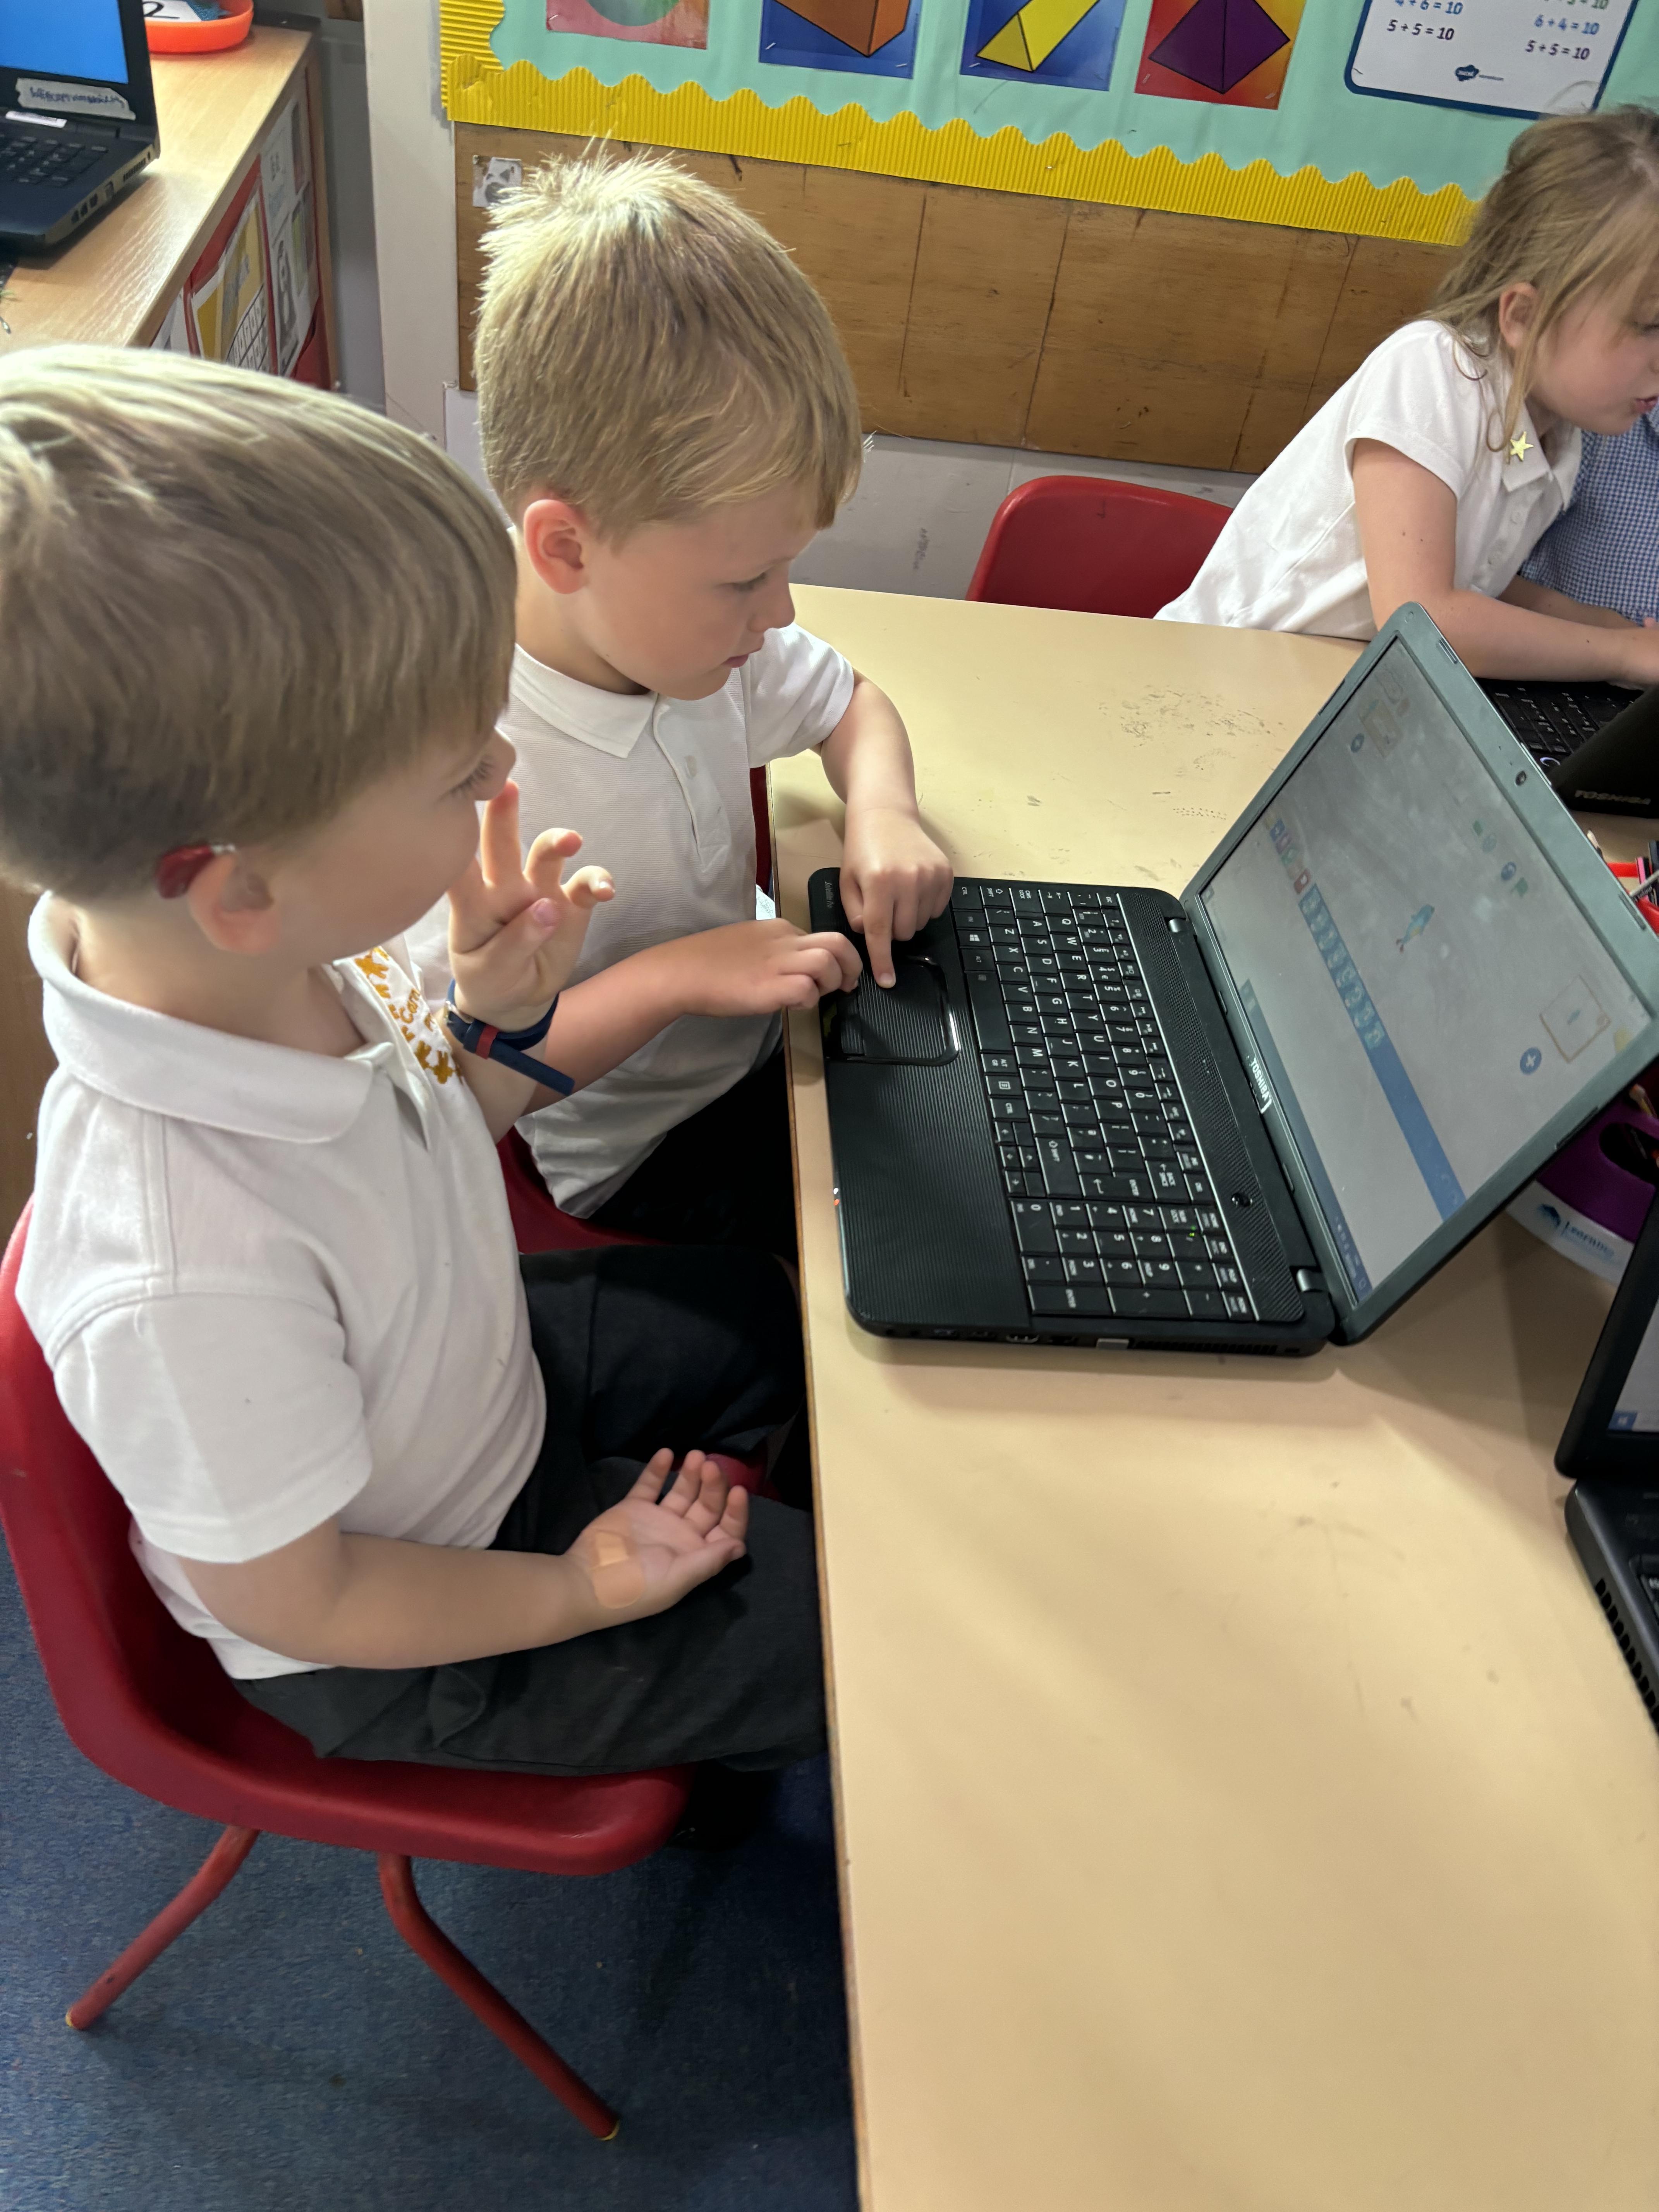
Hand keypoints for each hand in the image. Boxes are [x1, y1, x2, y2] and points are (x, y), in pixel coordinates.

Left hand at [447, 780, 613, 1031]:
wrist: (515, 1000)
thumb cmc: (489, 980)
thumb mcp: (493, 973)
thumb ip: (516, 942)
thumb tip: (548, 907)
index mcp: (473, 903)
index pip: (460, 869)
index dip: (455, 841)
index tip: (452, 811)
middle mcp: (504, 888)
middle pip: (502, 845)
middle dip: (504, 815)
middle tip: (508, 787)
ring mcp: (539, 892)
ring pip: (546, 855)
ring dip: (557, 841)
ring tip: (571, 841)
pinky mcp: (570, 905)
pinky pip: (586, 884)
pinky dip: (598, 880)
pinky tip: (607, 890)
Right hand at [569, 1450, 748, 1623]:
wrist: (585, 1583)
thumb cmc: (635, 1588)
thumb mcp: (676, 1579)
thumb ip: (708, 1561)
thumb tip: (740, 1546)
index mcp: (696, 1555)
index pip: (726, 1530)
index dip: (735, 1512)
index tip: (737, 1491)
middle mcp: (681, 1536)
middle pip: (707, 1506)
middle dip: (713, 1485)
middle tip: (710, 1465)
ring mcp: (657, 1520)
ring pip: (683, 1492)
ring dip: (691, 1474)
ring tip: (695, 1455)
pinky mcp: (633, 1508)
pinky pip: (650, 1485)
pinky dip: (658, 1469)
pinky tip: (666, 1453)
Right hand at [669, 917, 861, 1016]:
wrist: (680, 971)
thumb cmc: (707, 962)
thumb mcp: (747, 944)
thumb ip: (773, 951)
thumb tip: (791, 968)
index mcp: (778, 928)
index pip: (821, 937)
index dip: (834, 959)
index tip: (831, 977)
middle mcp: (783, 940)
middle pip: (837, 942)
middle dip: (851, 966)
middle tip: (846, 986)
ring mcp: (777, 962)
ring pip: (828, 961)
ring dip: (831, 983)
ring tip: (816, 996)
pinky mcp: (770, 986)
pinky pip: (807, 989)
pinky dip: (808, 1000)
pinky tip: (793, 1006)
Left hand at [840, 804, 952, 986]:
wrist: (886, 814)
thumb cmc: (862, 849)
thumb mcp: (847, 881)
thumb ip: (856, 913)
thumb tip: (872, 935)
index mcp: (879, 882)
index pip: (880, 932)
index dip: (882, 960)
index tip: (886, 981)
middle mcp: (908, 879)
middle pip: (904, 932)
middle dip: (891, 928)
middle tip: (882, 906)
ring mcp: (930, 876)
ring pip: (921, 923)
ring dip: (908, 917)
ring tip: (897, 893)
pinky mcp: (946, 873)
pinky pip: (936, 910)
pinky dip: (923, 906)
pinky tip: (912, 887)